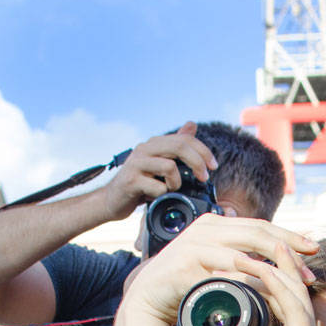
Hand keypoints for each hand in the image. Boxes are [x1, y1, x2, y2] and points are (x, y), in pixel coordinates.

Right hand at [102, 122, 218, 220]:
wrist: (112, 201)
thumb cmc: (139, 183)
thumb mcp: (159, 162)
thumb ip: (175, 145)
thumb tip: (192, 124)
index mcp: (154, 144)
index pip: (184, 138)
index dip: (203, 151)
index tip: (213, 166)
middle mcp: (145, 149)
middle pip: (179, 146)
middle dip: (198, 162)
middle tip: (204, 177)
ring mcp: (136, 164)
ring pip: (169, 166)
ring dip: (177, 182)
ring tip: (171, 190)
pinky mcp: (131, 181)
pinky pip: (157, 186)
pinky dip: (163, 194)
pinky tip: (157, 197)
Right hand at [119, 216, 317, 325]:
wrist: (148, 296)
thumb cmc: (186, 280)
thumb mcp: (212, 258)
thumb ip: (236, 250)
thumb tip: (272, 249)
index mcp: (216, 222)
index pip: (260, 225)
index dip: (289, 236)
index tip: (313, 249)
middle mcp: (205, 229)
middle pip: (256, 234)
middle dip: (288, 251)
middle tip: (309, 271)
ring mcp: (193, 247)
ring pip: (242, 256)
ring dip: (271, 273)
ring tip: (293, 286)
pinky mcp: (184, 269)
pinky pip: (221, 278)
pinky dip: (244, 287)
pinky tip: (262, 296)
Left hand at [217, 243, 325, 325]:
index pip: (282, 306)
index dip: (265, 285)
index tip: (240, 273)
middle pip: (287, 290)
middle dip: (263, 268)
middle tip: (235, 254)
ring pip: (288, 290)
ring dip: (265, 268)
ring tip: (240, 253)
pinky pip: (293, 306)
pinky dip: (277, 284)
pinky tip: (263, 270)